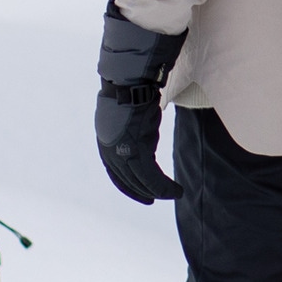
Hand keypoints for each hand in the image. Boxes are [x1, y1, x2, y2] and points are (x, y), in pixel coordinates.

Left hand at [94, 87, 180, 204]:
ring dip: (159, 191)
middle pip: (128, 181)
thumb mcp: (127, 118)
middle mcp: (110, 151)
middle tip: (158, 199)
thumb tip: (137, 137)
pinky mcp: (136, 150)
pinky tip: (176, 190)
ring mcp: (121, 151)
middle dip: (144, 192)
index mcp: (105, 144)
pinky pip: (151, 176)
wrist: (130, 82)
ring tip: (175, 194)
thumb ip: (129, 133)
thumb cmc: (132, 93)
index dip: (129, 187)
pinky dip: (164, 186)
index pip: (116, 174)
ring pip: (141, 181)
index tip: (143, 194)